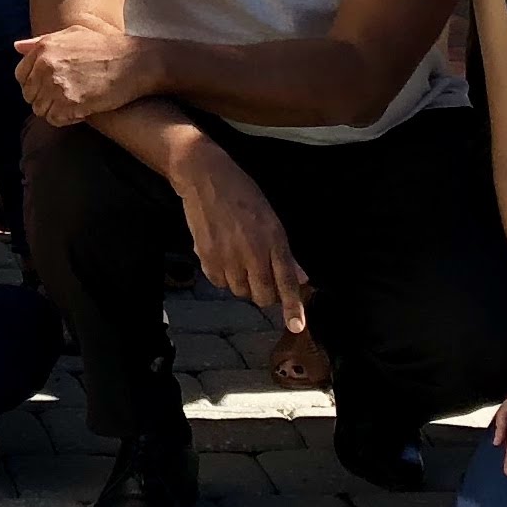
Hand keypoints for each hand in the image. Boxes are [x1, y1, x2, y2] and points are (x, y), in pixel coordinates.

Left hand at [15, 24, 141, 127]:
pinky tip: (81, 110)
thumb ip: (41, 42)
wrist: (134, 62)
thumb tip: (17, 47)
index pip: (21, 75)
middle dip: (45, 98)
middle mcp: (46, 66)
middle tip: (66, 96)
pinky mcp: (70, 103)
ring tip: (75, 103)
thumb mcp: (72, 34)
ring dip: (56, 110)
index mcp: (44, 48)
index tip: (50, 86)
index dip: (34, 84)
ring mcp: (57, 85)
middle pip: (29, 95)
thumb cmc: (105, 47)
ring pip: (41, 110)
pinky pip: (55, 120)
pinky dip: (67, 118)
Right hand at [171, 147, 309, 329]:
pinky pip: (219, 283)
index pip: (286, 281)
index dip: (293, 307)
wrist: (205, 178)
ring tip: (238, 259)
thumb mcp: (271, 219)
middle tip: (261, 276)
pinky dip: (223, 276)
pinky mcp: (207, 258)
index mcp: (273, 240)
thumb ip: (285, 253)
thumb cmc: (243, 194)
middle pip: (263, 295)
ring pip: (240, 291)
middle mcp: (252, 253)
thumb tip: (301, 278)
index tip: (297, 327)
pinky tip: (222, 256)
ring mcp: (228, 257)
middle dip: (265, 293)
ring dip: (243, 283)